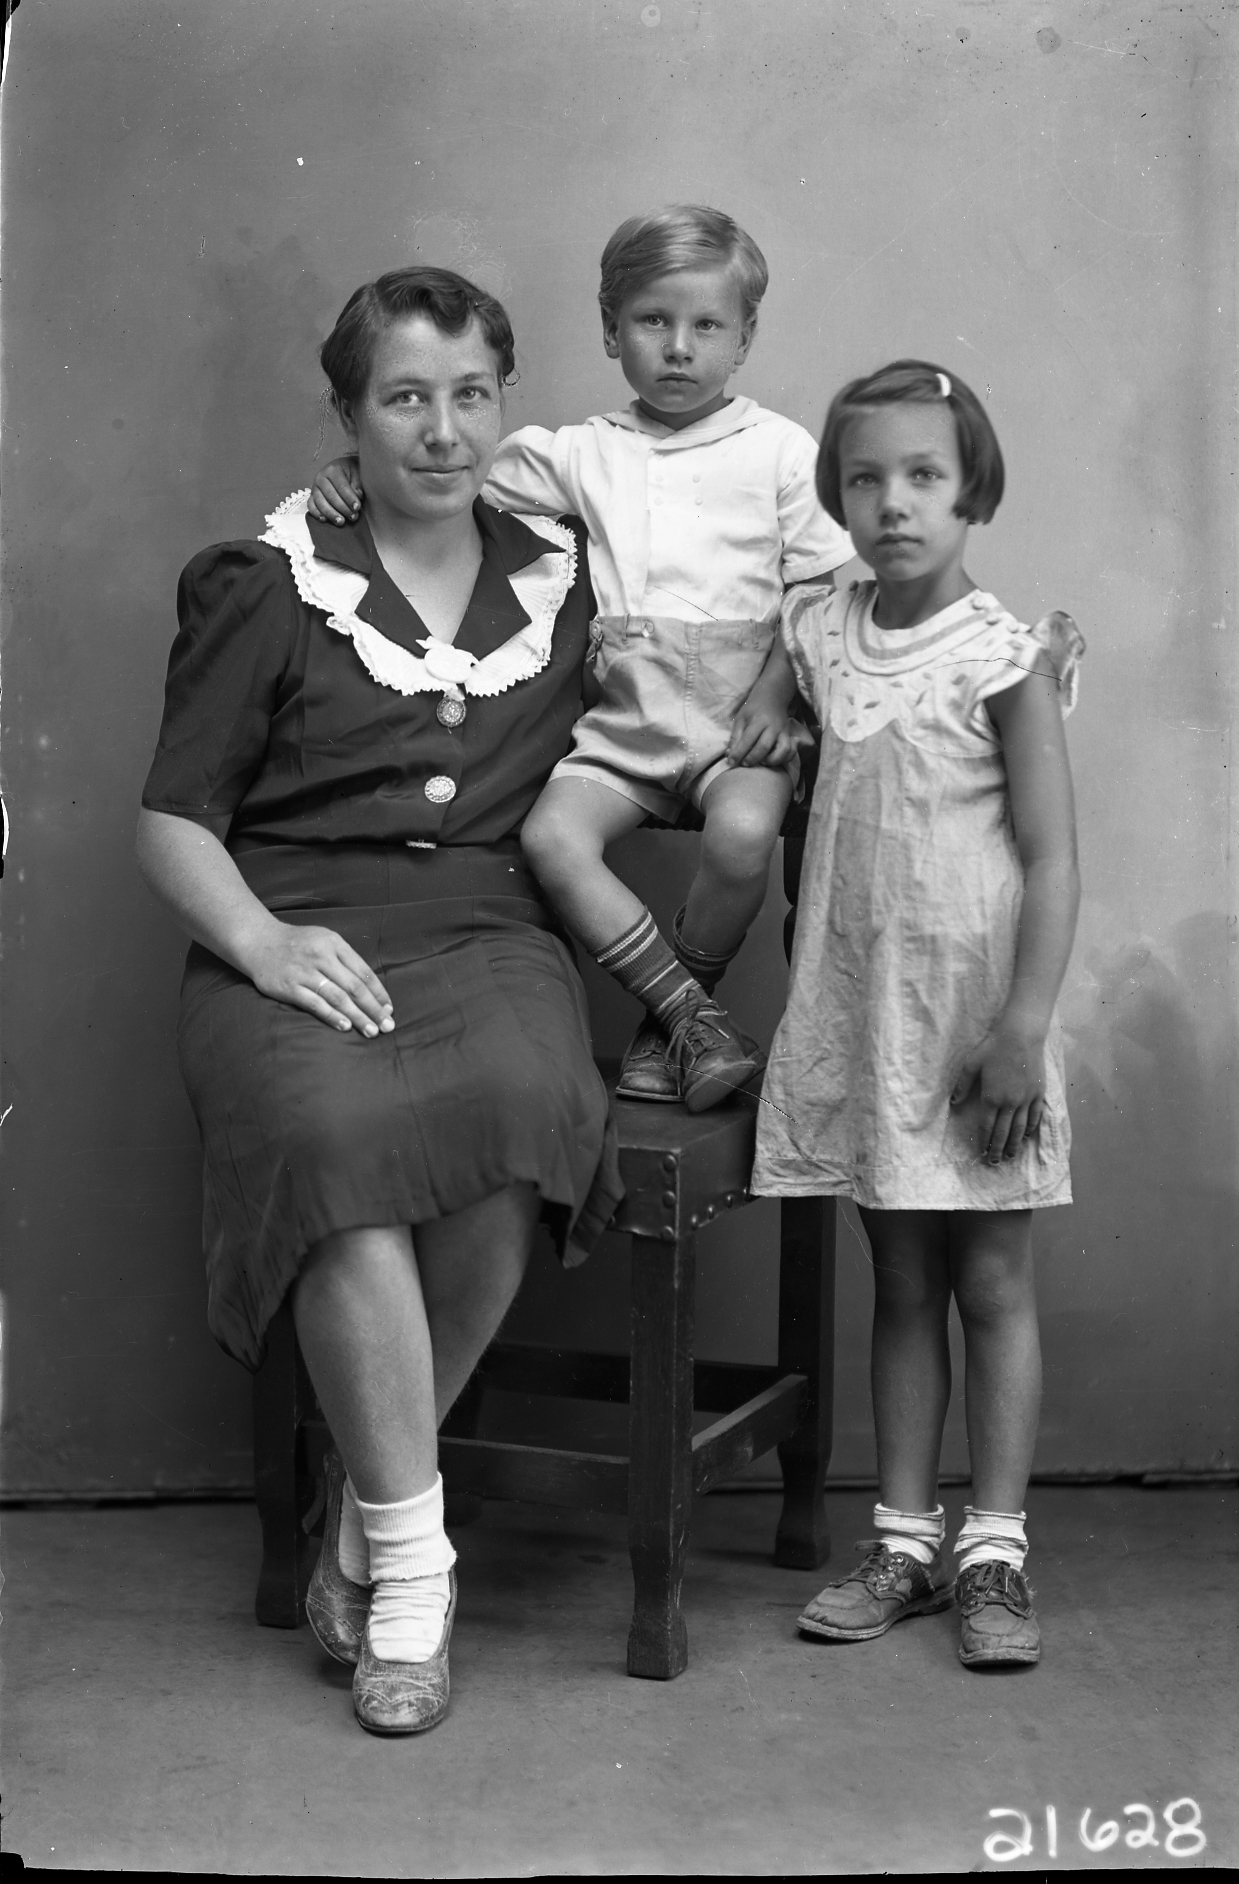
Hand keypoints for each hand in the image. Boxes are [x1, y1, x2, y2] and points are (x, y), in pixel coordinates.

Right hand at [245, 921, 394, 1035]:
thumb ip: (345, 959)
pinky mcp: (290, 986)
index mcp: (335, 944)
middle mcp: (322, 956)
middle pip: (355, 987)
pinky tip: (345, 1026)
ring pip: (338, 997)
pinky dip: (332, 1016)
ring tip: (371, 1031)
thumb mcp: (324, 940)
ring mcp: (305, 972)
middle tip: (387, 1026)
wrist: (259, 941)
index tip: (389, 1009)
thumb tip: (370, 987)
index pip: (364, 972)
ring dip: (358, 1016)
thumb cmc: (297, 944)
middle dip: (374, 1008)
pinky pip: (315, 1004)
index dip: (379, 993)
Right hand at [309, 456, 363, 524]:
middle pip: (331, 496)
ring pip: (320, 502)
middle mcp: (320, 478)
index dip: (349, 498)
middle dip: (343, 508)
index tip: (357, 507)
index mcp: (332, 470)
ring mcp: (314, 488)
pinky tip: (324, 520)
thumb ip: (357, 485)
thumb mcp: (356, 473)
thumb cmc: (349, 472)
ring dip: (331, 514)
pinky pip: (311, 506)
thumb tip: (357, 496)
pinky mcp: (311, 496)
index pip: (341, 486)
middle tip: (353, 517)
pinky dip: (316, 514)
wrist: (340, 468)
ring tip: (341, 522)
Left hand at [728, 695, 815, 768]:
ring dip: (771, 761)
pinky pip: (792, 751)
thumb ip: (736, 737)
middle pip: (764, 747)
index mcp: (759, 720)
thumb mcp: (741, 719)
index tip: (731, 763)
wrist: (772, 699)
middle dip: (752, 759)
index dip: (738, 753)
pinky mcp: (790, 737)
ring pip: (783, 751)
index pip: (747, 740)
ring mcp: (784, 732)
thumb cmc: (753, 710)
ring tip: (761, 762)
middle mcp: (774, 727)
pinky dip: (784, 759)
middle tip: (744, 764)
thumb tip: (730, 755)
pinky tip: (773, 760)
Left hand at [949, 1024, 1045, 1163]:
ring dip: (1014, 1144)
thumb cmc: (993, 1048)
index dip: (984, 1141)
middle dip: (998, 1149)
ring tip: (1010, 1156)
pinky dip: (1030, 1129)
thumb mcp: (970, 1064)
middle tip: (995, 1163)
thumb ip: (962, 1085)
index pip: (987, 1126)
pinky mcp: (1038, 1094)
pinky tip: (1026, 1136)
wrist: (1021, 1036)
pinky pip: (1035, 1116)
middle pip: (1004, 1132)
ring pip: (1020, 1128)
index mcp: (991, 1097)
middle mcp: (1009, 1103)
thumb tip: (953, 1102)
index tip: (982, 1152)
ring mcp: (1026, 1099)